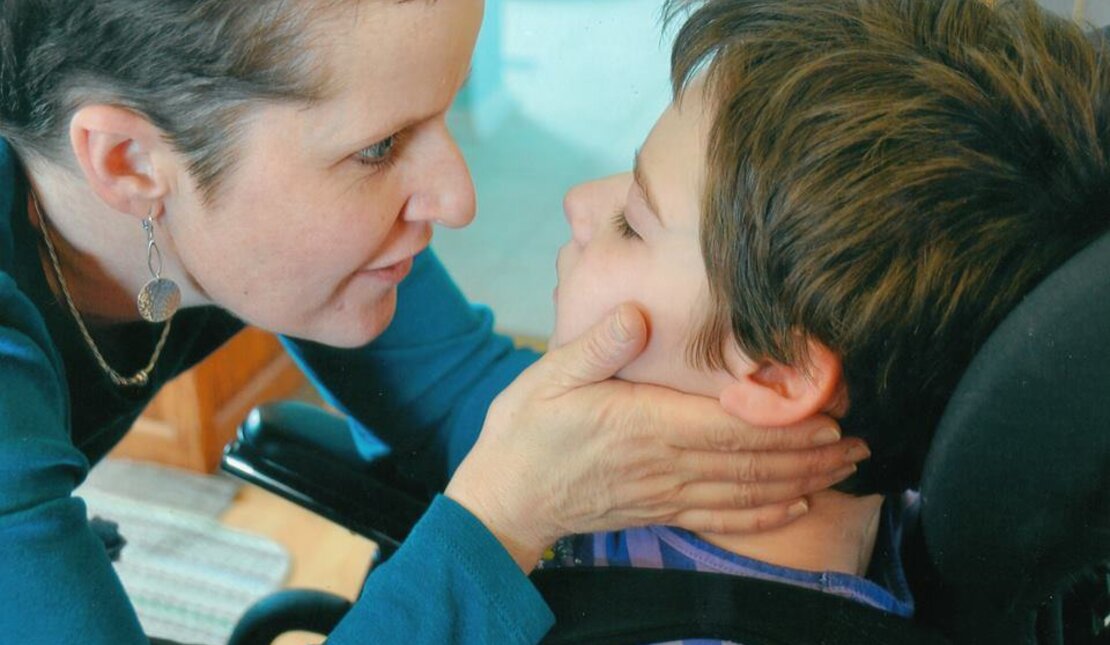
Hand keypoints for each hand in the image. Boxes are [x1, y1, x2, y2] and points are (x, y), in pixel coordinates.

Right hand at [445, 303, 868, 571]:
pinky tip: (796, 508)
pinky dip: (765, 515)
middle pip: (754, 461)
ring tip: (845, 469)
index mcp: (646, 425)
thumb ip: (597, 345)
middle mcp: (666, 464)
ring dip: (802, 481)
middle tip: (863, 440)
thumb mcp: (549, 375)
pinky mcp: (660, 511)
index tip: (831, 409)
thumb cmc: (527, 429)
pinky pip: (723, 518)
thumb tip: (638, 313)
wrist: (506, 496)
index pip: (732, 425)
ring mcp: (666, 493)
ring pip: (748, 491)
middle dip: (813, 452)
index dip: (786, 421)